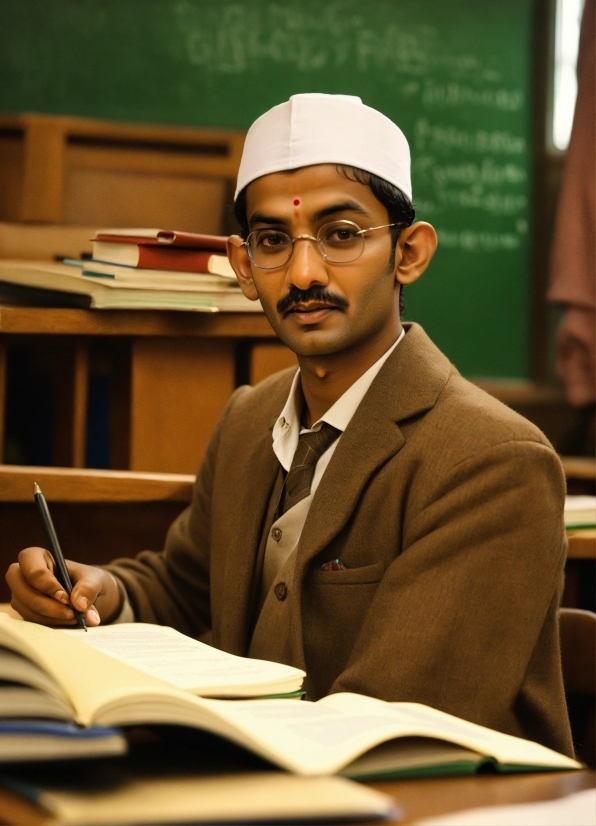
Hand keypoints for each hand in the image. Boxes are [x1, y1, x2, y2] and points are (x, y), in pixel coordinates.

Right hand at [5, 547, 121, 626]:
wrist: (93, 598)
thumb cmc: (90, 582)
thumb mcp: (95, 580)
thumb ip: (89, 588)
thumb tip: (79, 605)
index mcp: (41, 558)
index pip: (28, 559)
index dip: (42, 579)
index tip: (64, 597)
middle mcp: (26, 575)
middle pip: (19, 586)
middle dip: (43, 603)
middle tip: (69, 613)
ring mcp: (23, 595)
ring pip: (25, 607)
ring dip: (50, 617)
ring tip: (75, 618)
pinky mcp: (27, 612)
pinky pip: (31, 620)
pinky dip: (50, 624)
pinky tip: (68, 622)